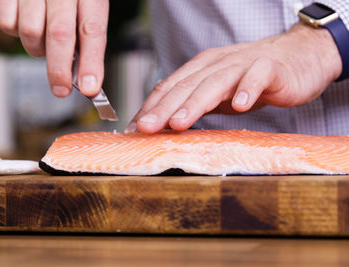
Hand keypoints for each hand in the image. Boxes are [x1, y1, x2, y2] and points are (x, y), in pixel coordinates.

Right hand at [0, 0, 108, 97]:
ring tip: (43, 41)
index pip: (93, 30)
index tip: (90, 88)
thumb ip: (86, 41)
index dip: (91, 62)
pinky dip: (15, 33)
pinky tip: (25, 23)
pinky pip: (6, 24)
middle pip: (60, 33)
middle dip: (60, 69)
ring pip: (31, 31)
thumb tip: (85, 79)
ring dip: (37, 48)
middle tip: (61, 89)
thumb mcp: (86, 10)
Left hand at [126, 23, 341, 133]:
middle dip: (163, 109)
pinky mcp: (271, 69)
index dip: (150, 107)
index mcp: (201, 69)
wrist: (296, 57)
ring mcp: (243, 64)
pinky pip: (257, 77)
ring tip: (179, 123)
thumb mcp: (217, 94)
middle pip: (186, 86)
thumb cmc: (251, 79)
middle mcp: (217, 64)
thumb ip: (195, 105)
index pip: (170, 87)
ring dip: (195, 103)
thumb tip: (164, 126)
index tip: (133, 130)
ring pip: (215, 83)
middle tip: (145, 129)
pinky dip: (247, 90)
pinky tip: (240, 107)